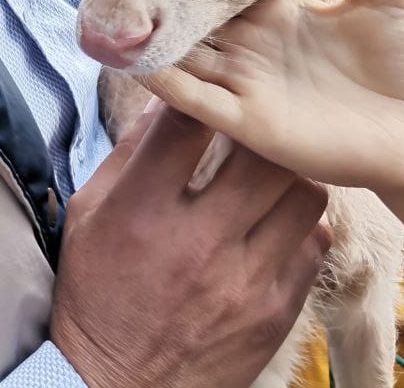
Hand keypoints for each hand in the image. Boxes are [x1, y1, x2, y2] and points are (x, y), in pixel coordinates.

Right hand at [50, 104, 329, 387]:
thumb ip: (129, 153)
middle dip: (259, 132)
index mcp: (142, 212)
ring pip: (303, 194)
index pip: (188, 123)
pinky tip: (275, 226)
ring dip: (287, 177)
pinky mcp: (274, 313)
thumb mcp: (89, 215)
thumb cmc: (97, 292)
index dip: (204, 94)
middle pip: (263, 152)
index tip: (212, 90)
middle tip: (254, 129)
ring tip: (269, 177)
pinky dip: (299, 226)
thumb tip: (169, 98)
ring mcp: (243, 281)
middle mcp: (196, 242)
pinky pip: (314, 244)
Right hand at [126, 0, 403, 194]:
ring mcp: (243, 86)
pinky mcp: (248, 122)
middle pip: (181, 17)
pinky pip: (196, 100)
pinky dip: (164, 80)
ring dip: (137, 35)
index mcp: (272, 16)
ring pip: (178, 56)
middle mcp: (247, 49)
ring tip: (93, 9)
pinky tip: (133, 58)